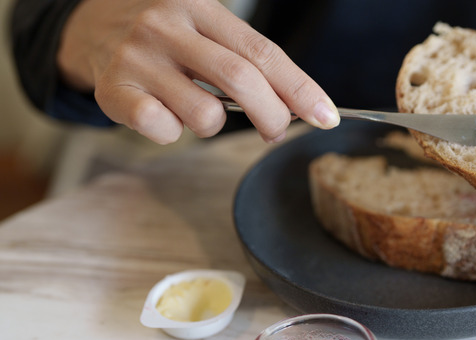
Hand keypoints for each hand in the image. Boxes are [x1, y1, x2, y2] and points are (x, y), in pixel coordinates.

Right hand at [57, 0, 339, 143]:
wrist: (90, 26)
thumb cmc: (168, 36)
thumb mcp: (207, 28)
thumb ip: (249, 60)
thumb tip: (304, 105)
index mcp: (200, 7)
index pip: (262, 52)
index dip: (299, 88)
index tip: (327, 116)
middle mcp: (166, 26)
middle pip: (240, 80)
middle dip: (272, 116)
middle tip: (277, 131)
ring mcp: (137, 57)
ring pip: (204, 114)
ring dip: (213, 125)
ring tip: (197, 108)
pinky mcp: (112, 90)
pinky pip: (162, 130)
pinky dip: (173, 133)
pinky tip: (163, 114)